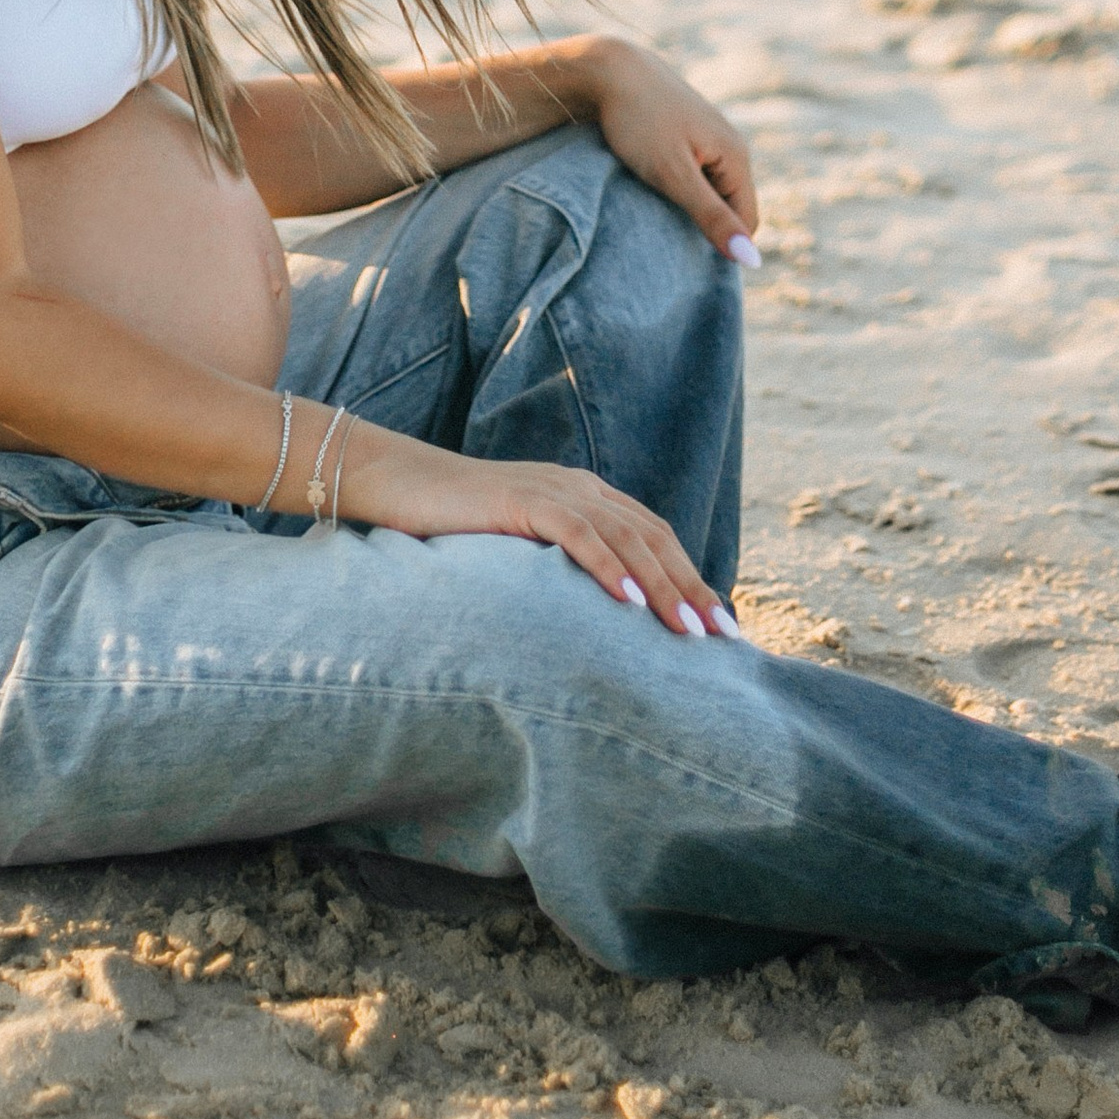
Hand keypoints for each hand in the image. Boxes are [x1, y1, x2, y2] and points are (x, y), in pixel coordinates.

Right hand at [353, 431, 742, 639]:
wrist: (395, 482)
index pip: (652, 535)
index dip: (689, 576)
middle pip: (653, 537)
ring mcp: (553, 489)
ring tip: (691, 631)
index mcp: (583, 494)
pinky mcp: (524, 499)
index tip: (717, 623)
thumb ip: (555, 565)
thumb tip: (590, 618)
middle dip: (692, 587)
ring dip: (664, 586)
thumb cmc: (451, 524)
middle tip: (724, 636)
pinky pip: (579, 534)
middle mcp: (579, 486)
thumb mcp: (517, 548)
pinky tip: (633, 601)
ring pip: (627, 537)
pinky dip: (610, 567)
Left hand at [580, 36, 760, 263]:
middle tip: (664, 232)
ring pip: (710, 190)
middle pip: (731, 207)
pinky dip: (677, 187)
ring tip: (655, 208)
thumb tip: (752, 260)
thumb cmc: (639, 121)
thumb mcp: (673, 175)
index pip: (747, 222)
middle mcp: (731, 145)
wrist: (608, 68)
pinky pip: (694, 174)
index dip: (722, 245)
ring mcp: (709, 137)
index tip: (681, 255)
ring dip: (689, 206)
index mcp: (737, 155)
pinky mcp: (687, 133)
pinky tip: (651, 185)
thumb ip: (711, 217)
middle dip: (706, 226)